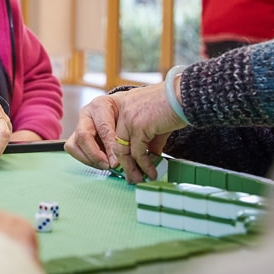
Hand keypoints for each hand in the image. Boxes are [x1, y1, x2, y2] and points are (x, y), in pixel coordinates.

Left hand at [64, 84, 184, 182]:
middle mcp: (107, 108)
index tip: (109, 165)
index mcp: (104, 105)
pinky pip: (136, 152)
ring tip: (136, 179)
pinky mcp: (136, 125)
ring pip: (118, 150)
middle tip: (122, 175)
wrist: (182, 94)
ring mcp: (122, 117)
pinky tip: (150, 172)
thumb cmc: (164, 105)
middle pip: (95, 141)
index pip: (90, 132)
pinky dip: (143, 165)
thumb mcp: (142, 119)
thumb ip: (138, 135)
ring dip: (129, 168)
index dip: (95, 151)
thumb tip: (144, 156)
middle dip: (105, 161)